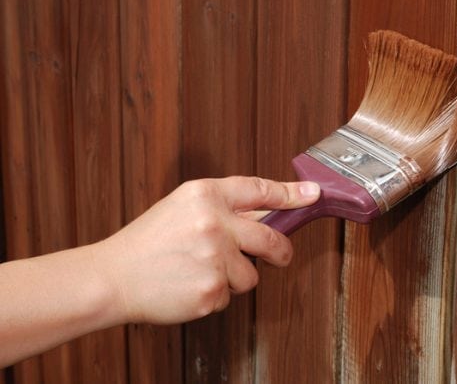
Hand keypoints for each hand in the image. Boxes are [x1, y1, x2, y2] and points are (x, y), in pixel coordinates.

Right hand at [94, 176, 319, 324]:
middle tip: (281, 254)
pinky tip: (190, 285)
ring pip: (251, 274)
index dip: (290, 193)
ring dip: (234, 276)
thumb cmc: (148, 242)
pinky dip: (215, 294)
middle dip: (281, 250)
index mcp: (205, 195)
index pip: (259, 190)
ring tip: (200, 270)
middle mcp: (214, 223)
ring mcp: (215, 258)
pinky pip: (230, 295)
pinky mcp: (212, 291)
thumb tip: (267, 215)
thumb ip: (223, 208)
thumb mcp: (183, 208)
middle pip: (271, 237)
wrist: (113, 277)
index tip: (313, 194)